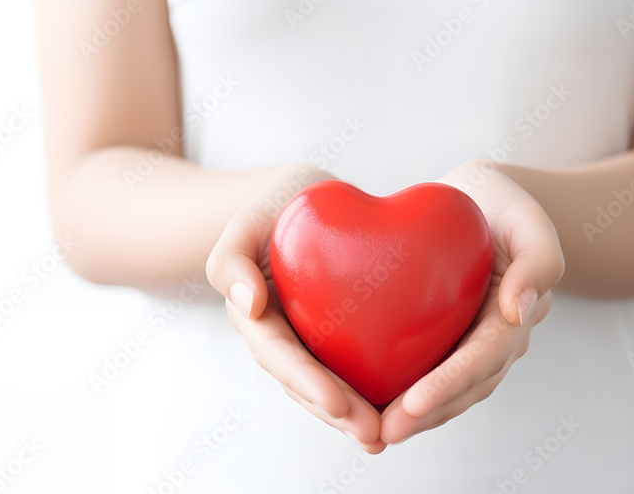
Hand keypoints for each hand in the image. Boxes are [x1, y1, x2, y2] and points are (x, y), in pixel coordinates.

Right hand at [206, 164, 387, 453]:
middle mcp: (280, 336)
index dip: (308, 382)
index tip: (339, 403)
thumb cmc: (277, 203)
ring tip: (385, 435)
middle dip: (337, 412)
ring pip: (328, 386)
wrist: (308, 197)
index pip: (279, 355)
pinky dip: (373, 391)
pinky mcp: (338, 338)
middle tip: (372, 434)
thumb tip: (247, 305)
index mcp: (255, 315)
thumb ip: (232, 259)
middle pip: (305, 383)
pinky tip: (401, 409)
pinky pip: (353, 368)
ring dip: (353, 415)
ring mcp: (308, 340)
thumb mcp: (247, 220)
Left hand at [379, 160, 565, 444]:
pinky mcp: (449, 341)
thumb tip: (519, 309)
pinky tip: (373, 408)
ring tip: (376, 433)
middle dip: (426, 414)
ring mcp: (475, 343)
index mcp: (516, 314)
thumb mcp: (528, 220)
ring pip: (450, 392)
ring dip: (415, 418)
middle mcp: (498, 338)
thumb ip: (538, 261)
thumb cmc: (504, 204)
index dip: (449, 384)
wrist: (484, 200)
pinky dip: (406, 396)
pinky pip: (429, 374)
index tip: (413, 404)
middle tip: (384, 432)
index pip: (483, 357)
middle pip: (466, 387)